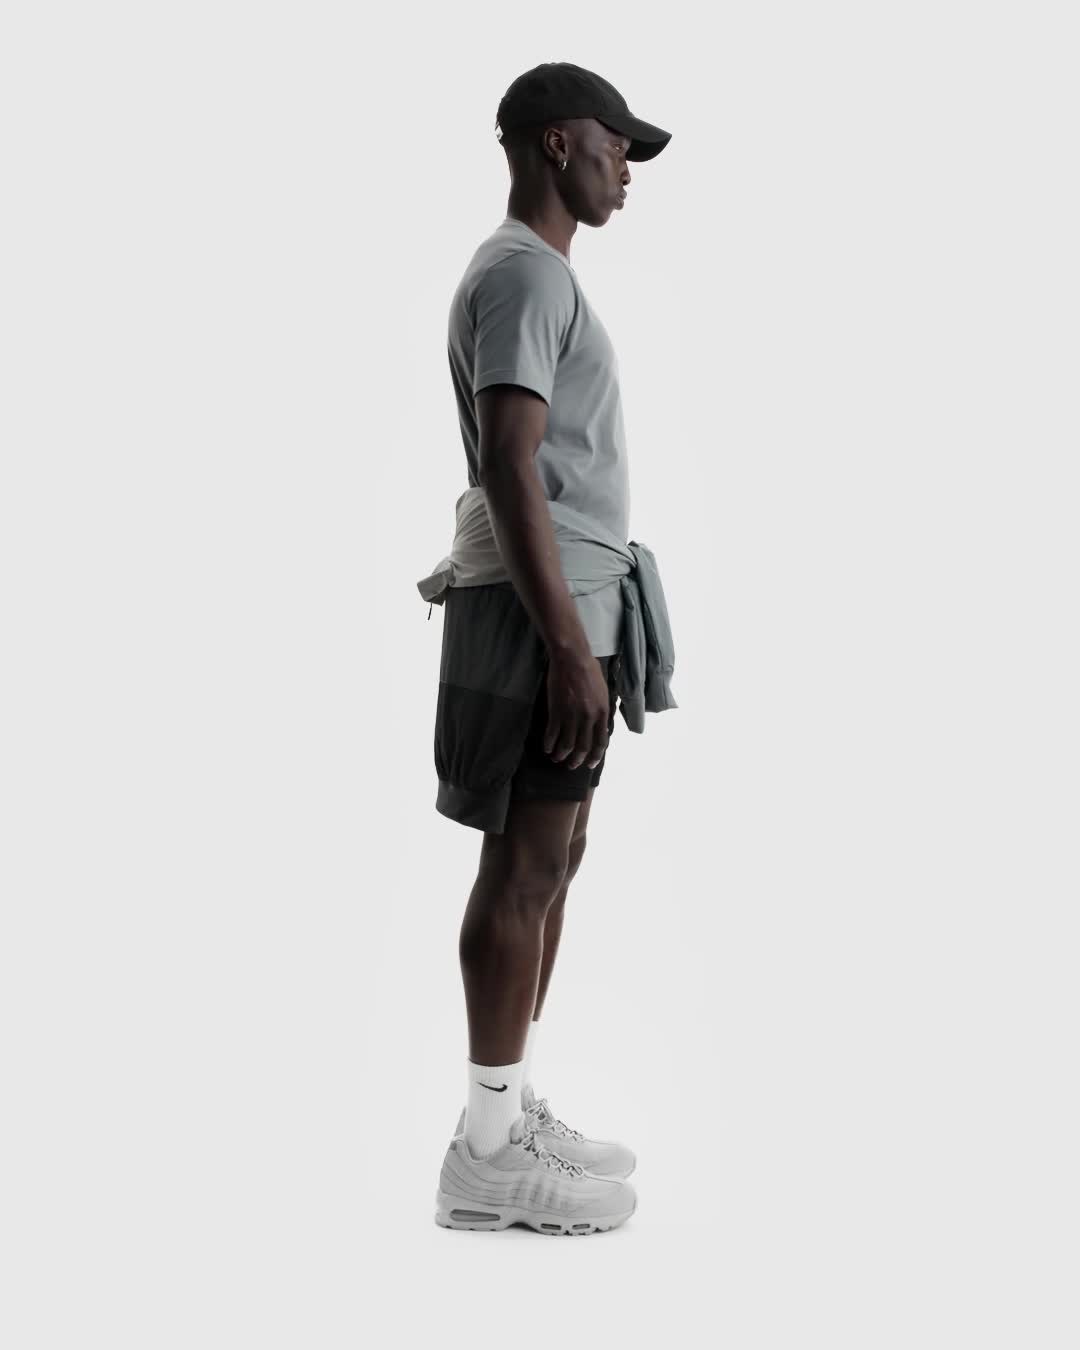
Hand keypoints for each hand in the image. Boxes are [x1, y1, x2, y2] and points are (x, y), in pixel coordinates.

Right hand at [543, 648, 610, 770]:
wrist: (572, 659)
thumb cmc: (589, 670)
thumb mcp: (603, 691)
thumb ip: (602, 709)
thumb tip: (601, 724)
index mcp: (602, 713)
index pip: (601, 742)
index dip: (595, 756)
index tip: (589, 764)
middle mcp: (588, 718)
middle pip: (583, 747)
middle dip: (576, 760)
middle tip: (571, 766)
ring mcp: (572, 715)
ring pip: (566, 744)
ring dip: (561, 754)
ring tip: (556, 759)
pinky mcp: (556, 711)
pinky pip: (552, 733)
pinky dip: (549, 743)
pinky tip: (546, 748)